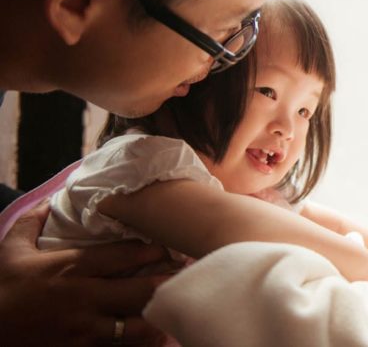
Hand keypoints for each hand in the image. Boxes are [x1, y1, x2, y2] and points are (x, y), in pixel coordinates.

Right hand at [0, 203, 172, 345]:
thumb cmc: (2, 290)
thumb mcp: (11, 251)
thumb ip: (32, 222)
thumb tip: (50, 200)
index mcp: (71, 268)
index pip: (124, 256)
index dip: (153, 250)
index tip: (170, 244)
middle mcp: (83, 297)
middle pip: (140, 290)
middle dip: (167, 281)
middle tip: (185, 272)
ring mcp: (85, 328)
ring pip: (137, 324)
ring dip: (158, 313)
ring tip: (176, 302)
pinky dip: (142, 339)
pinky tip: (155, 331)